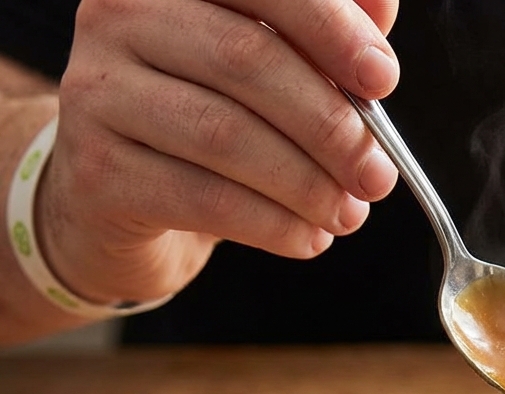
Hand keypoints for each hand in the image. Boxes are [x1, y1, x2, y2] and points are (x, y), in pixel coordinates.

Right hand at [36, 0, 399, 305]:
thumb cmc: (204, 122)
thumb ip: (317, 36)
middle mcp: (120, 17)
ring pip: (226, 135)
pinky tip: (307, 238)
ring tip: (348, 214)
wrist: (121, 199)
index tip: (383, 79)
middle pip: (246, 60)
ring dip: (306, 184)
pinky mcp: (100, 171)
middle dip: (330, 125)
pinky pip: (205, 199)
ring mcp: (100, 93)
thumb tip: (382, 8)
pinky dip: (272, 224)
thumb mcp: (264, 70)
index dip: (329, 26)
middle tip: (377, 175)